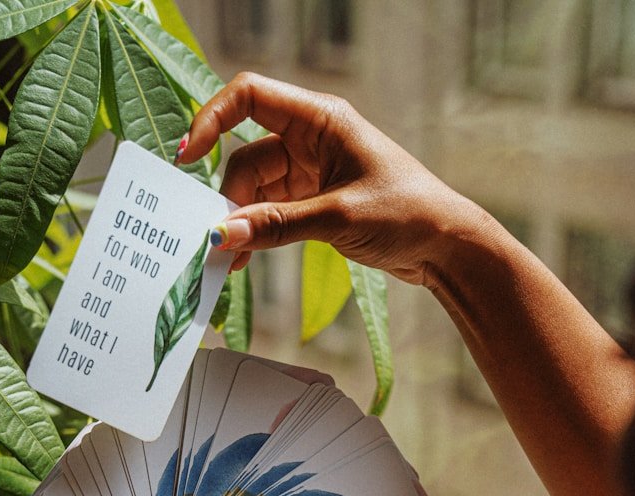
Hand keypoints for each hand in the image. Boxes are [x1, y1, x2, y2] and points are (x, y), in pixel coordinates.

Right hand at [180, 73, 476, 286]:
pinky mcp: (314, 203)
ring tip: (230, 260)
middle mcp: (311, 139)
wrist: (446, 246)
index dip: (212, 118)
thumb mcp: (337, 218)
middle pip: (246, 157)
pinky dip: (257, 233)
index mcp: (320, 120)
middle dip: (229, 197)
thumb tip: (221, 235)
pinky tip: (245, 259)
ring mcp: (310, 172)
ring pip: (255, 191)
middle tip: (217, 238)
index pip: (249, 96)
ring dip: (240, 222)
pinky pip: (271, 212)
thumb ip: (276, 225)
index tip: (188, 155)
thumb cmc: (407, 214)